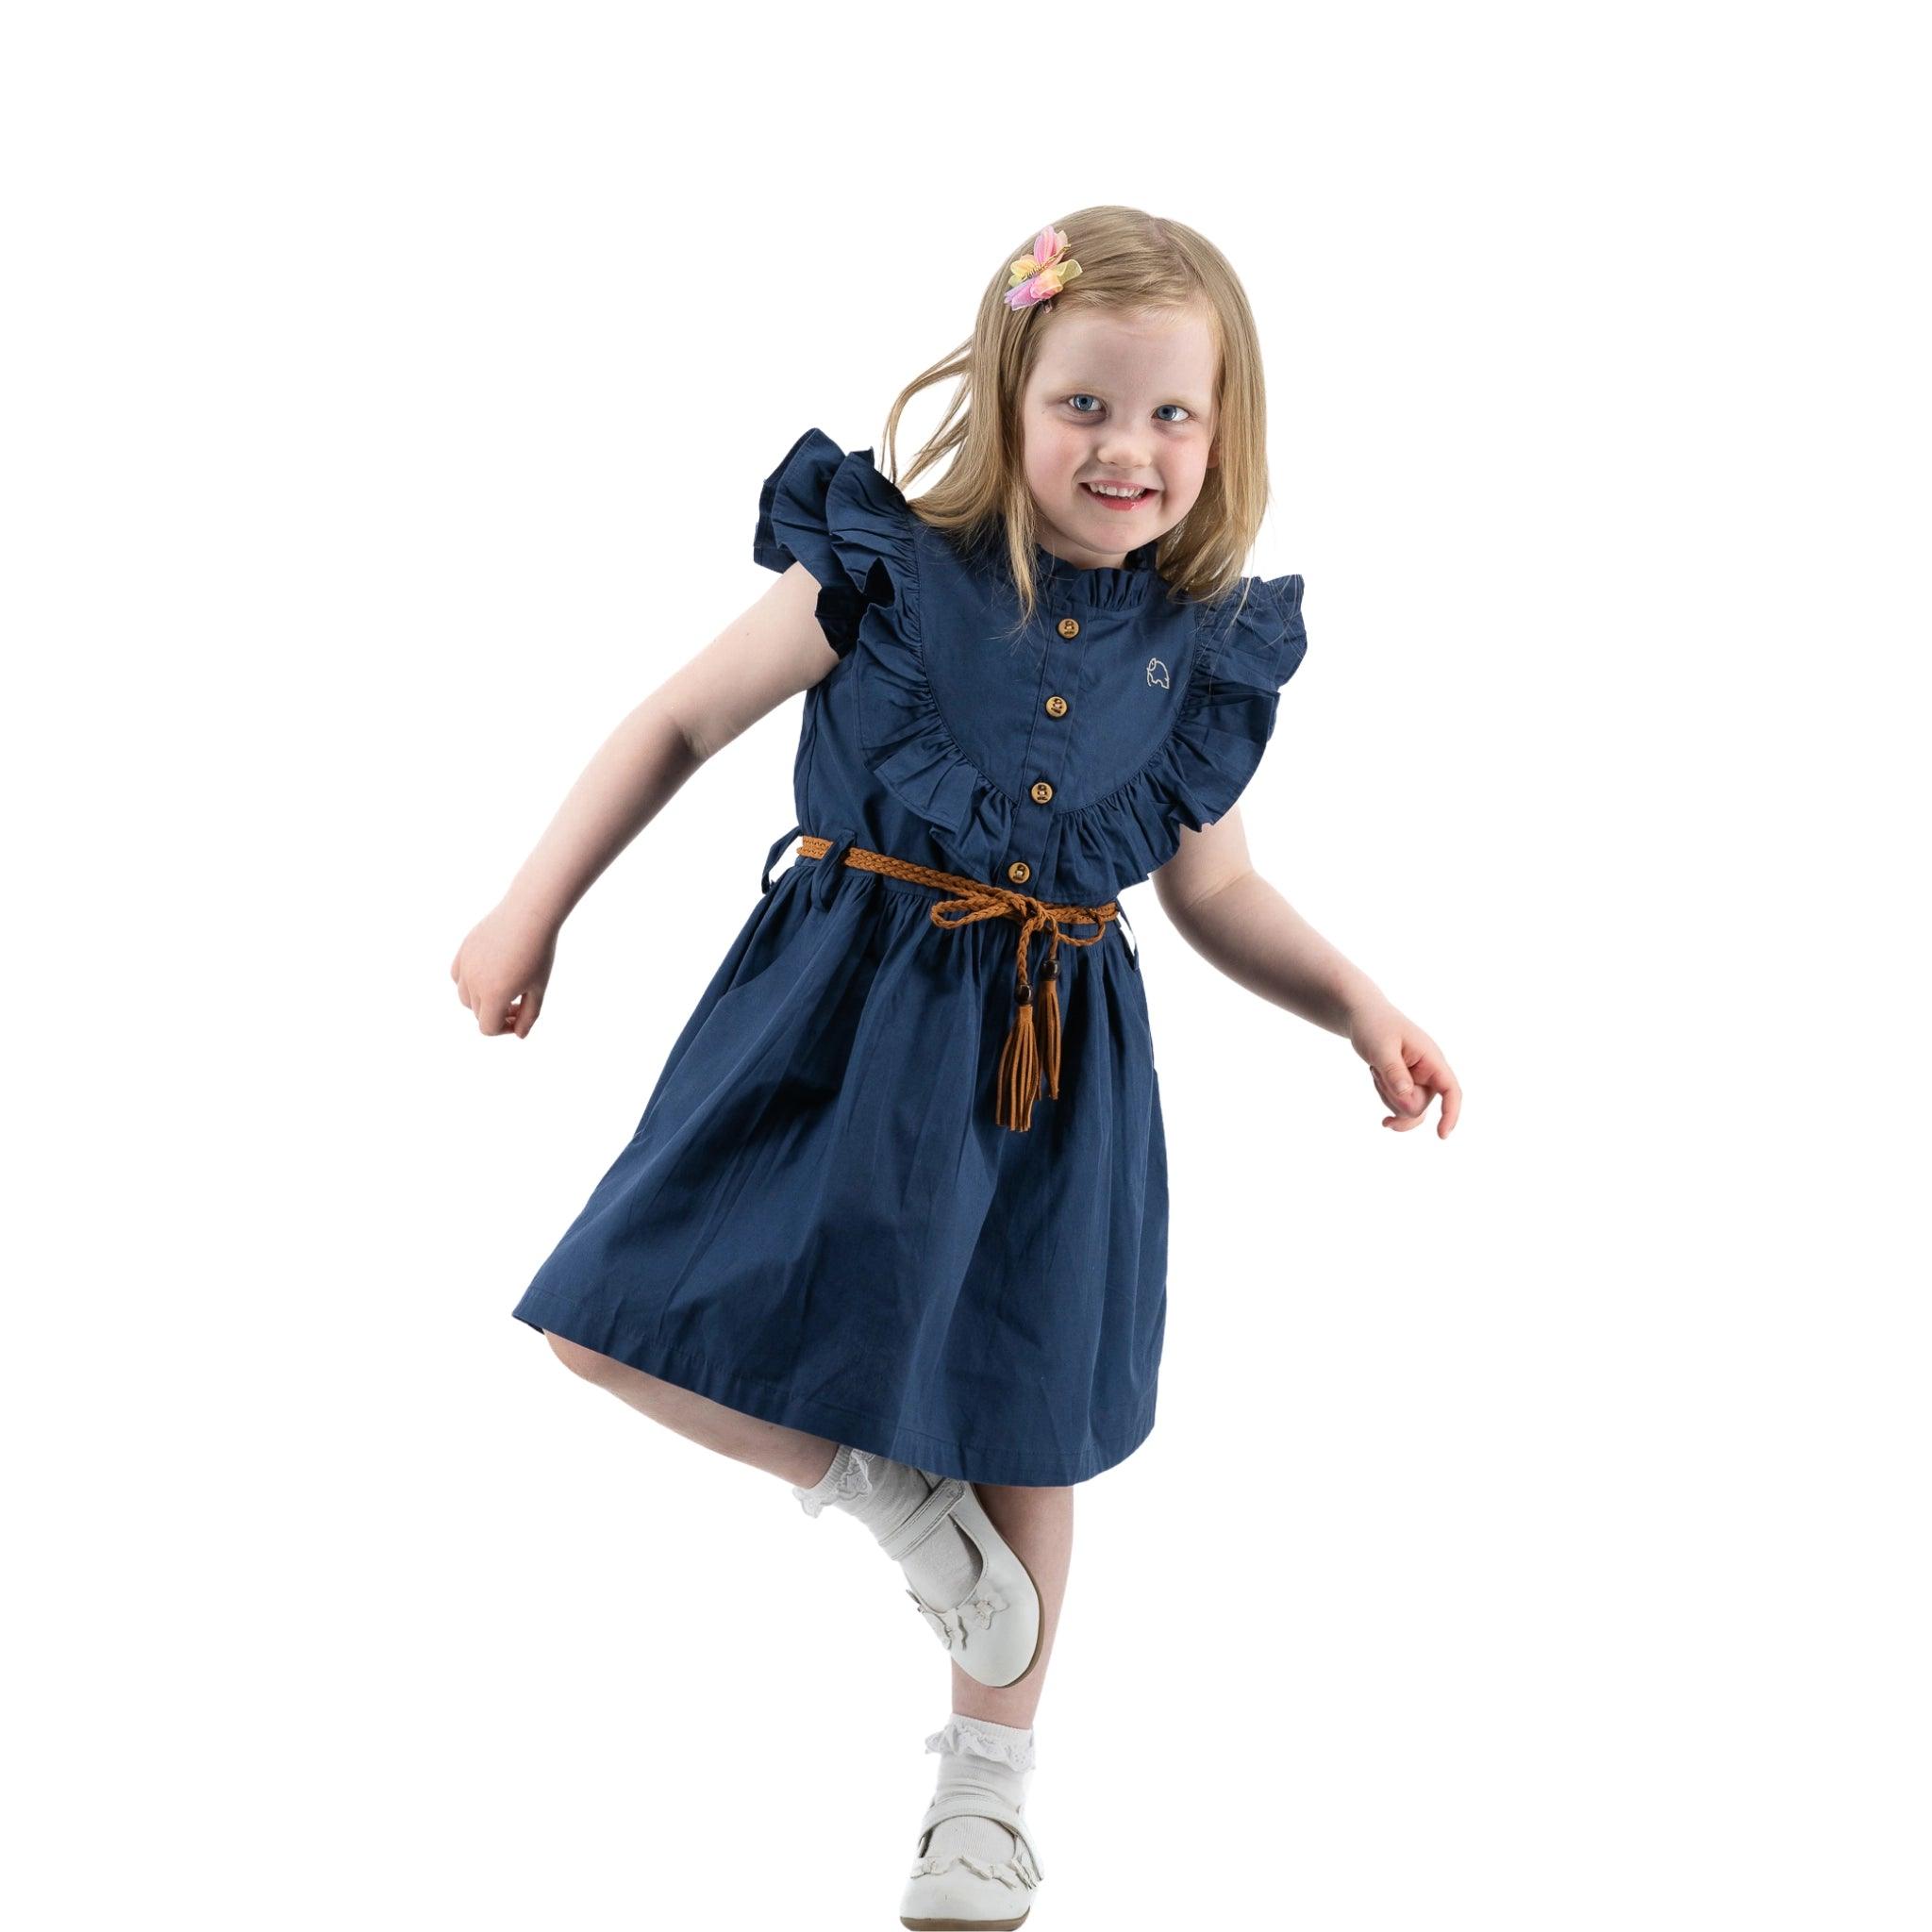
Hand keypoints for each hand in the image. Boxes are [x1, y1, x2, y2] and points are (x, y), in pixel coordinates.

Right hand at [449, 900, 558, 1038]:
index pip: (487, 1028)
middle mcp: (474, 983)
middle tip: (521, 999)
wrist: (530, 913)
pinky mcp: (463, 951)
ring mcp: (466, 966)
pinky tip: (489, 973)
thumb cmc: (539, 952)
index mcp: (494, 995)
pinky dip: (469, 982)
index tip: (519, 1014)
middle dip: (498, 1012)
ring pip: (465, 997)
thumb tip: (517, 1035)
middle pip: (479, 1014)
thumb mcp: (539, 988)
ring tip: (505, 985)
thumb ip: (529, 1016)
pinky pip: (458, 977)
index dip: (504, 1028)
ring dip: (482, 999)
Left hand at [1347, 998, 1460, 1136]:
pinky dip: (1387, 1100)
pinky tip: (1378, 1093)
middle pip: (1420, 1106)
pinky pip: (1399, 1106)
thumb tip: (1408, 1098)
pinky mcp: (1407, 1084)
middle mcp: (1429, 1072)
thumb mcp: (1381, 1047)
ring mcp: (1419, 1080)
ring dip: (1387, 1095)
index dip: (1450, 1114)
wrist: (1363, 1016)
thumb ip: (1395, 1072)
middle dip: (1395, 1098)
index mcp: (1432, 1059)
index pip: (1451, 1090)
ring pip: (1407, 1109)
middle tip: (1378, 1071)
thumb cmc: (1374, 1026)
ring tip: (1377, 1068)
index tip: (1441, 1135)